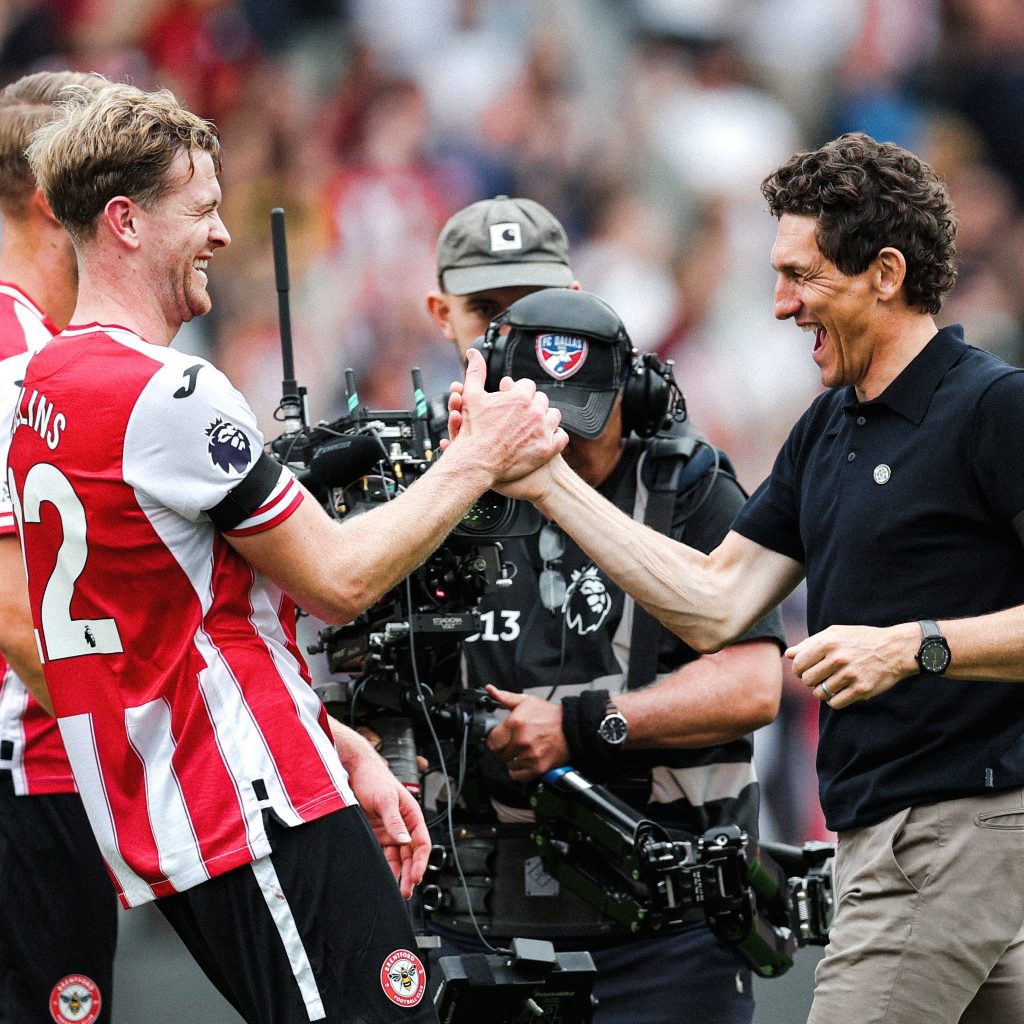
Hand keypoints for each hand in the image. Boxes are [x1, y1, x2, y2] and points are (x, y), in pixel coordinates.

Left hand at [329, 719, 430, 897]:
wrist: (353, 771)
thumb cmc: (373, 778)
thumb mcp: (385, 799)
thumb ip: (395, 821)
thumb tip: (405, 840)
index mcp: (411, 815)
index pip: (422, 843)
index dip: (421, 861)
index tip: (417, 876)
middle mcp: (403, 825)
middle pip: (411, 854)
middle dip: (411, 873)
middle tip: (406, 891)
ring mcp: (390, 831)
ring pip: (398, 858)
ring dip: (399, 873)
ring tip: (396, 890)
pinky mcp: (377, 834)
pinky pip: (383, 854)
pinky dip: (385, 866)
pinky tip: (383, 877)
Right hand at [444, 349, 567, 479]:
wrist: (476, 463)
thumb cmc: (472, 430)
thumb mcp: (471, 396)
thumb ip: (475, 372)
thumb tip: (473, 352)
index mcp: (520, 396)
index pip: (528, 386)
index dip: (519, 393)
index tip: (513, 401)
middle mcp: (535, 411)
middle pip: (542, 400)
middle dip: (532, 405)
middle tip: (521, 415)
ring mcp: (543, 431)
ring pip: (554, 416)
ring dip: (545, 419)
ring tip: (532, 425)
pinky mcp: (547, 449)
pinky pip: (562, 437)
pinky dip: (555, 436)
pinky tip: (544, 438)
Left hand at [484, 684, 569, 779]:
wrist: (571, 728)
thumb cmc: (550, 715)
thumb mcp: (526, 701)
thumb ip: (505, 698)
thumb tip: (490, 690)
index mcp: (516, 723)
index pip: (491, 741)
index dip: (495, 738)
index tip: (501, 737)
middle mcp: (521, 741)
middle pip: (499, 753)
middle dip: (503, 748)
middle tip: (513, 742)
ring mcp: (529, 756)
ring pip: (508, 764)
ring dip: (512, 759)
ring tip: (522, 750)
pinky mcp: (537, 768)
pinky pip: (517, 775)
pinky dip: (519, 770)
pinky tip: (525, 760)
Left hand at [786, 623, 918, 707]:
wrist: (895, 649)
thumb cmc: (861, 640)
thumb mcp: (835, 634)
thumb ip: (809, 644)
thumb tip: (788, 654)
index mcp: (828, 643)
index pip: (798, 664)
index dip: (799, 669)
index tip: (806, 669)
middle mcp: (837, 658)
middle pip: (807, 680)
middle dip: (811, 680)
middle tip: (821, 677)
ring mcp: (850, 675)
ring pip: (819, 693)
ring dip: (822, 691)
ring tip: (831, 684)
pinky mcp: (861, 689)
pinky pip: (835, 703)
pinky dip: (834, 700)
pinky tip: (840, 692)